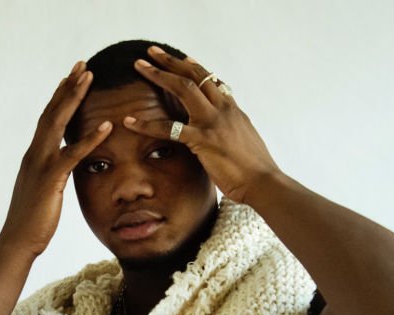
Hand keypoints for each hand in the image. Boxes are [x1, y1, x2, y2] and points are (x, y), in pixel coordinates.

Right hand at [0, 61, 113, 256]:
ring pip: (58, 123)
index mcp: (34, 157)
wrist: (18, 242)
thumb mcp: (42, 194)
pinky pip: (73, 154)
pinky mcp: (51, 179)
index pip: (47, 120)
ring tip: (90, 78)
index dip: (59, 97)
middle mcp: (35, 154)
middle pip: (52, 112)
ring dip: (75, 98)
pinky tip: (107, 127)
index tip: (71, 78)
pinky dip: (90, 139)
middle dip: (68, 87)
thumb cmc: (31, 224)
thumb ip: (50, 177)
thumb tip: (58, 173)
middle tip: (83, 65)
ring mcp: (41, 164)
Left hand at [125, 46, 280, 204]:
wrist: (264, 182)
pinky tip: (129, 121)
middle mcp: (223, 109)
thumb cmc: (255, 170)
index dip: (196, 68)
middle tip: (152, 52)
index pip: (212, 81)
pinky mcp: (203, 140)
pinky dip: (146, 124)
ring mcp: (213, 122)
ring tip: (139, 67)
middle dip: (171, 61)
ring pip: (183, 88)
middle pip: (195, 75)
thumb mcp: (246, 142)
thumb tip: (229, 131)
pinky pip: (169, 128)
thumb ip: (233, 130)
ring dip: (159, 75)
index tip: (183, 58)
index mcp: (233, 110)